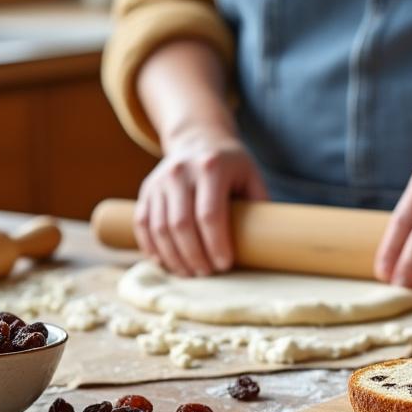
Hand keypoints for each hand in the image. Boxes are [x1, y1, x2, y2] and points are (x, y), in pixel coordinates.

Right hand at [134, 127, 267, 275]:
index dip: (216, 244)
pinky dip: (152, 247)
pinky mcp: (147, 190)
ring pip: (160, 228)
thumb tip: (269, 243)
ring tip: (190, 273)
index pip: (210, 214)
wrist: (198, 138)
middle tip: (207, 273)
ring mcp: (160, 181)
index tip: (225, 264)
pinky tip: (165, 262)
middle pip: (182, 225)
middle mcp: (181, 172)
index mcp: (211, 167)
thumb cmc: (231, 165)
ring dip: (174, 257)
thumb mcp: (250, 176)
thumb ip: (259, 205)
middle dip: (194, 256)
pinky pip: (143, 224)